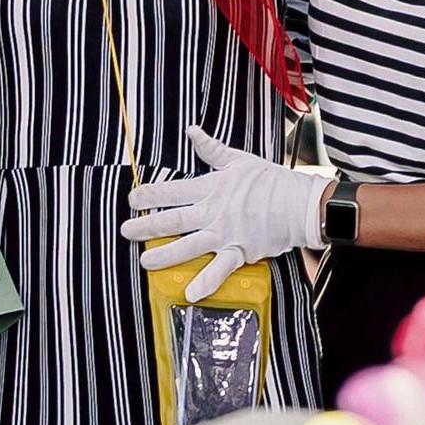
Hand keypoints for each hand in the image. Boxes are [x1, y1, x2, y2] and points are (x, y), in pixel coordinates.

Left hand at [127, 128, 332, 291]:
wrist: (299, 203)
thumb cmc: (271, 180)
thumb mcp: (239, 160)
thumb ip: (211, 149)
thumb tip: (192, 131)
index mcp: (212, 188)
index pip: (174, 190)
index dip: (151, 194)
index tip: (132, 200)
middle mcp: (214, 212)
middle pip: (174, 220)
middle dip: (147, 226)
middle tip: (125, 231)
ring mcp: (226, 233)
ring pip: (189, 246)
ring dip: (166, 255)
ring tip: (145, 261)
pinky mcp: (240, 251)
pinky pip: (220, 269)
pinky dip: (207, 281)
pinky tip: (191, 294)